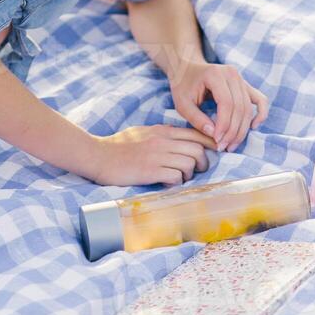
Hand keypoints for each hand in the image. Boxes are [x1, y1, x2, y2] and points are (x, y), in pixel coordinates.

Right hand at [88, 124, 217, 187]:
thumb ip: (161, 135)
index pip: (195, 134)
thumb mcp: (143, 132)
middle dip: (203, 163)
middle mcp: (162, 141)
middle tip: (197, 171)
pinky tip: (167, 184)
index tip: (216, 151)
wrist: (98, 155)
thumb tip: (179, 140)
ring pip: (189, 163)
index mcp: (162, 131)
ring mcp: (156, 156)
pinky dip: (176, 183)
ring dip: (189, 175)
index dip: (209, 143)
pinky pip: (176, 177)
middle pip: (197, 150)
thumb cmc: (119, 146)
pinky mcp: (150, 171)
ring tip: (180, 178)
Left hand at [169, 61, 268, 151]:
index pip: (226, 103)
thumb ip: (196, 119)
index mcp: (215, 74)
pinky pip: (260, 100)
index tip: (216, 140)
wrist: (187, 68)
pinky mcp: (245, 84)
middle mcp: (231, 74)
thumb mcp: (182, 103)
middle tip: (223, 147)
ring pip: (248, 108)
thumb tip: (214, 135)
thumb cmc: (183, 85)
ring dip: (242, 129)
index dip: (224, 125)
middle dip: (233, 131)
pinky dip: (261, 114)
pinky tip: (253, 127)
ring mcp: (240, 78)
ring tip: (231, 145)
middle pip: (239, 108)